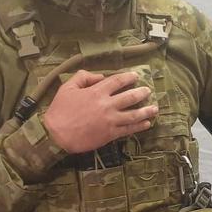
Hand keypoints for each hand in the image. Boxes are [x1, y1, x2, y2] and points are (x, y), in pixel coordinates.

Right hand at [43, 70, 157, 152]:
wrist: (56, 135)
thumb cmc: (60, 110)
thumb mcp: (67, 87)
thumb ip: (83, 77)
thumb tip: (100, 76)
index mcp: (97, 92)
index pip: (118, 81)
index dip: (129, 77)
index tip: (136, 76)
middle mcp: (107, 105)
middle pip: (130, 97)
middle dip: (141, 93)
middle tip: (148, 91)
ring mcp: (111, 120)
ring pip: (134, 114)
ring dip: (146, 110)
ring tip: (155, 108)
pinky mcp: (110, 134)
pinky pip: (129, 129)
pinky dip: (140, 126)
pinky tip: (147, 124)